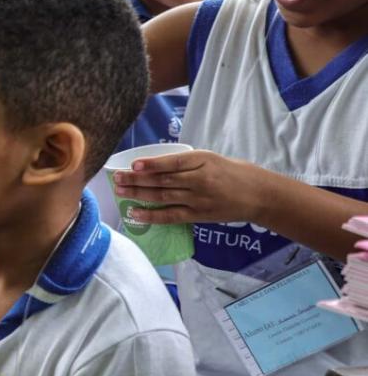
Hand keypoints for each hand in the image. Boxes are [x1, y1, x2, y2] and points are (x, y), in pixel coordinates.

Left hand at [110, 149, 263, 225]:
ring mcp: (198, 199)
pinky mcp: (197, 215)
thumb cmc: (234, 172)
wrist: (259, 196)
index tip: (133, 165)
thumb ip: (187, 162)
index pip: (173, 162)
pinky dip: (151, 216)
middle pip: (163, 180)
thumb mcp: (212, 158)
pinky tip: (134, 213)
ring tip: (120, 192)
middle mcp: (200, 179)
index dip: (152, 164)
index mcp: (204, 160)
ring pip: (163, 196)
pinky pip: (170, 216)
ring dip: (138, 195)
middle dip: (136, 180)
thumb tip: (155, 165)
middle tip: (116, 178)